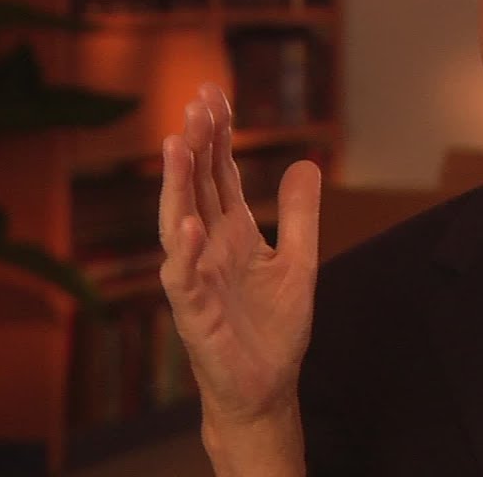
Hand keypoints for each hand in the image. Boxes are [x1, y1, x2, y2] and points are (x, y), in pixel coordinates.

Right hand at [159, 83, 320, 427]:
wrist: (266, 387)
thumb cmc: (274, 328)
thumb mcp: (299, 261)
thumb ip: (300, 215)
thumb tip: (305, 160)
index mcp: (232, 233)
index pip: (218, 174)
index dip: (217, 137)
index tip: (214, 94)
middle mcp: (208, 248)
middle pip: (197, 186)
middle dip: (197, 144)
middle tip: (198, 101)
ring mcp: (198, 278)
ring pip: (179, 221)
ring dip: (177, 183)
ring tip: (179, 142)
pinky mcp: (195, 313)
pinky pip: (184, 278)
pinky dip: (184, 251)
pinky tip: (190, 223)